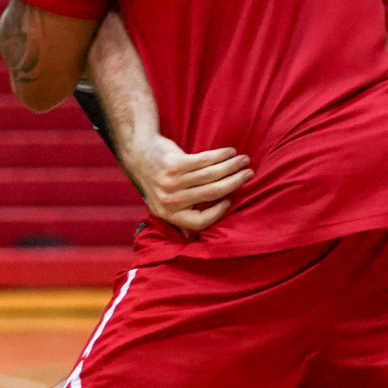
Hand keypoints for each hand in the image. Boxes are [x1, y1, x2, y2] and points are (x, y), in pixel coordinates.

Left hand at [117, 137, 251, 233]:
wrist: (138, 153)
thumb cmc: (159, 180)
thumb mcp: (165, 203)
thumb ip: (182, 215)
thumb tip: (198, 235)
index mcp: (168, 214)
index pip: (200, 221)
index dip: (219, 212)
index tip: (231, 200)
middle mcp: (169, 200)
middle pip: (211, 193)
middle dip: (235, 182)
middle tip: (249, 174)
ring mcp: (170, 182)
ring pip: (210, 175)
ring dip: (231, 166)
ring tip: (244, 161)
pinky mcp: (173, 164)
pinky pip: (203, 160)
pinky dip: (220, 156)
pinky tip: (229, 152)